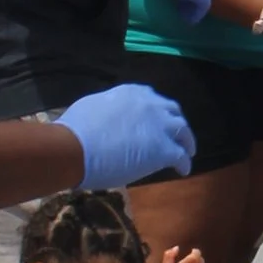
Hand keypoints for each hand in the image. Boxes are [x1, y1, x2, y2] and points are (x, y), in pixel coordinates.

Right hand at [60, 82, 194, 188]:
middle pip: (173, 111)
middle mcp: (150, 104)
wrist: (75, 147)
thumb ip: (109, 108)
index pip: (151, 97)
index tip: (156, 118)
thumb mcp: (93, 106)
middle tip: (176, 134)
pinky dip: (184, 163)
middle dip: (176, 122)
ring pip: (184, 131)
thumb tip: (108, 117)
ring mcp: (160, 126)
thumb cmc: (76, 129)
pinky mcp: (164, 149)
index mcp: (131, 93)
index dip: (156, 110)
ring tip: (187, 151)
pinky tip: (183, 170)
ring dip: (186, 141)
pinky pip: (181, 156)